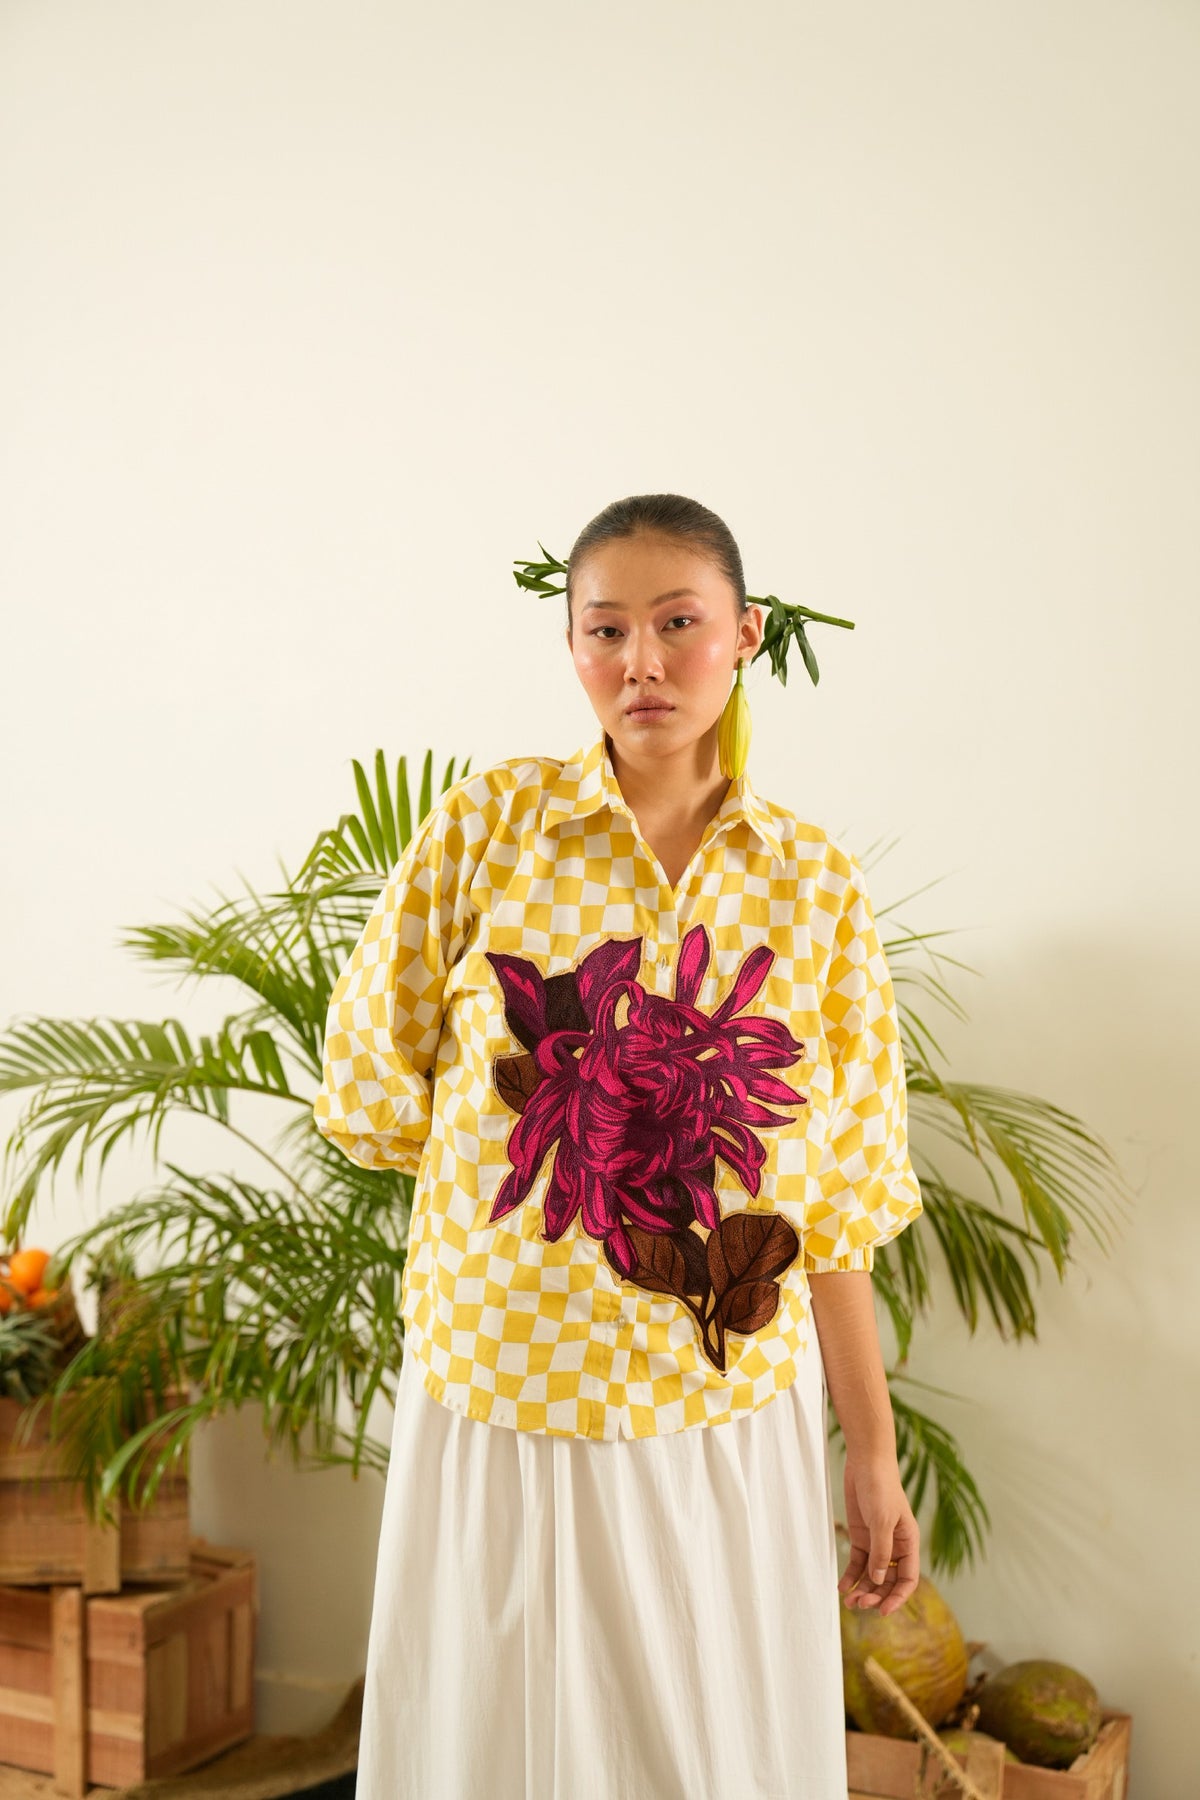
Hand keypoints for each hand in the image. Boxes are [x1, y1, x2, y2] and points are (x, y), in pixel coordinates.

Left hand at [837, 1449, 919, 1617]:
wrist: (865, 1463)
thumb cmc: (881, 1488)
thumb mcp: (882, 1520)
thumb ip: (881, 1551)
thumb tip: (878, 1579)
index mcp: (909, 1543)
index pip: (908, 1580)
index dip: (897, 1598)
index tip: (882, 1611)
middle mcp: (895, 1546)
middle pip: (888, 1581)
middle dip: (876, 1595)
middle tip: (858, 1604)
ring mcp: (877, 1542)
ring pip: (872, 1575)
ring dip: (862, 1589)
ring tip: (848, 1601)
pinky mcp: (861, 1536)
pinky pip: (858, 1562)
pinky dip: (851, 1575)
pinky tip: (842, 1586)